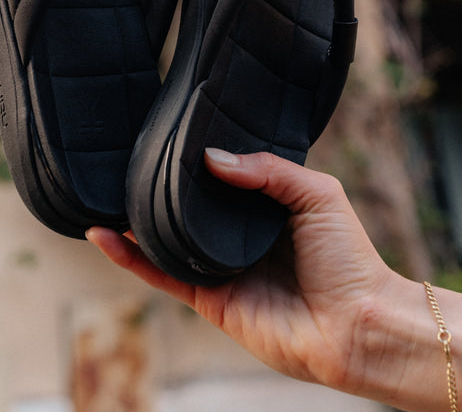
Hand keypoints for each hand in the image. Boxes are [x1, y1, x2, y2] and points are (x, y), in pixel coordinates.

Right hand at [87, 148, 394, 391]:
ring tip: (105, 193)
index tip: (171, 136)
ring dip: (134, 221)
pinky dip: (130, 258)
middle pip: (189, 208)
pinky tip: (104, 236)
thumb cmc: (348, 259)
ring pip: (167, 240)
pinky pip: (162, 275)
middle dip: (159, 188)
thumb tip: (210, 159)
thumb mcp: (316, 194)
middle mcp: (238, 236)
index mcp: (264, 208)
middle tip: (128, 160)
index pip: (221, 178)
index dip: (197, 160)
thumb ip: (267, 170)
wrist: (357, 325)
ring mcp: (221, 268)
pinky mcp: (209, 299)